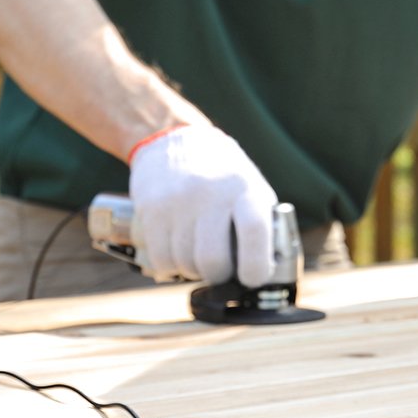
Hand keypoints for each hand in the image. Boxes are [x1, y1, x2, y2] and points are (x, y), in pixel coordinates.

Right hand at [127, 123, 277, 285]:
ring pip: (184, 263)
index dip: (256, 266)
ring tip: (195, 253)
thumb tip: (267, 272)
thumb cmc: (219, 174)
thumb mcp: (248, 186)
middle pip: (213, 260)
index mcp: (243, 187)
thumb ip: (260, 224)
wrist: (170, 140)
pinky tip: (176, 251)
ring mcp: (176, 201)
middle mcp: (209, 192)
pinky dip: (170, 265)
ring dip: (192, 269)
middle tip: (219, 268)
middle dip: (218, 275)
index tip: (251, 277)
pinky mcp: (150, 209)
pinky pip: (161, 259)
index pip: (254, 232)